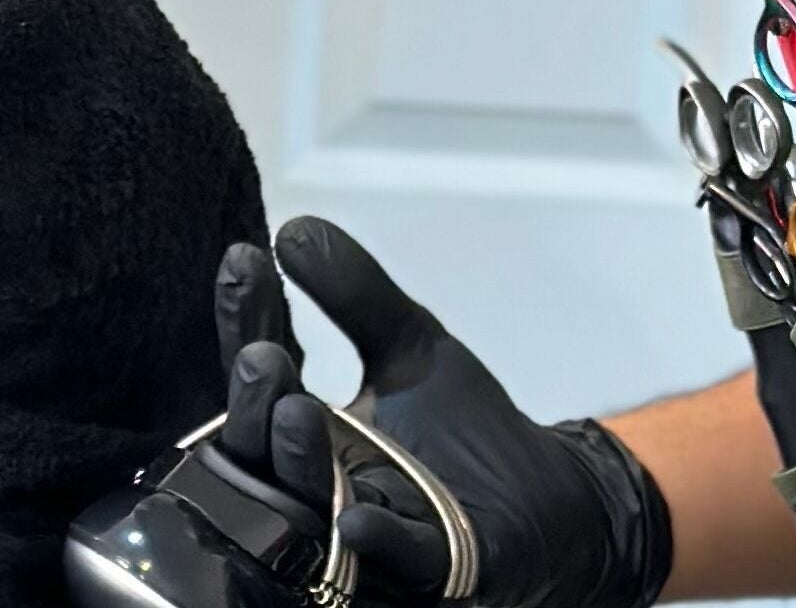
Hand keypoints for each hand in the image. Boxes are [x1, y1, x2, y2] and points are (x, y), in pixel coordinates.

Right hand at [212, 219, 671, 607]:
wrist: (550, 502)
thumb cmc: (465, 434)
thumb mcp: (411, 346)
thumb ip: (356, 293)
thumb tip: (294, 228)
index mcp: (309, 432)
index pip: (263, 374)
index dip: (246, 320)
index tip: (246, 258)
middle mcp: (317, 487)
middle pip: (260, 452)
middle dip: (255, 405)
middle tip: (262, 356)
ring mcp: (363, 536)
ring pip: (309, 510)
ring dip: (298, 463)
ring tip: (295, 409)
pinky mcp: (430, 568)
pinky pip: (394, 561)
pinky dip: (375, 540)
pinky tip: (358, 517)